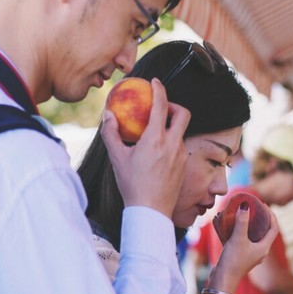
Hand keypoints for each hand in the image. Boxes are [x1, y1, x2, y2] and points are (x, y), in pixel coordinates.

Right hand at [100, 78, 189, 216]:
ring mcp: (181, 155)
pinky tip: (158, 151)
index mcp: (155, 139)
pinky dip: (172, 141)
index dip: (159, 89)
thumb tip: (108, 115)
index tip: (154, 82)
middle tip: (160, 109)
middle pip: (183, 113)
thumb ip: (111, 133)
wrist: (150, 211)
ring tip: (156, 131)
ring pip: (182, 131)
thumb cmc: (131, 185)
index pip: (161, 105)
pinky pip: (180, 146)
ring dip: (172, 125)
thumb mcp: (117, 158)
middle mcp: (172, 144)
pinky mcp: (184, 166)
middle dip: (173, 105)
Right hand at [211, 206, 279, 292]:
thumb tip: (245, 205)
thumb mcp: (238, 238)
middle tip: (254, 208)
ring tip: (244, 215)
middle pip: (265, 231)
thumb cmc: (233, 261)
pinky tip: (232, 226)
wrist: (223, 280)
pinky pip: (245, 241)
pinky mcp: (242, 257)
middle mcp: (260, 251)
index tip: (263, 205)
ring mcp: (251, 255)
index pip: (274, 228)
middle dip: (260, 219)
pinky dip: (241, 232)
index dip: (271, 215)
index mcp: (264, 248)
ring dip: (250, 225)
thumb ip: (242, 221)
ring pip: (254, 236)